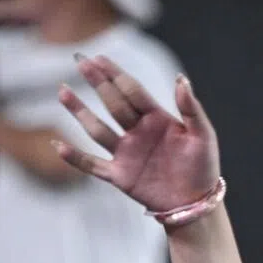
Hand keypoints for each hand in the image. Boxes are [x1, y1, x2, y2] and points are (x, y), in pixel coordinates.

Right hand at [55, 54, 219, 213]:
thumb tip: (181, 79)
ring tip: (63, 92)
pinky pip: (93, 165)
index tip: (99, 58)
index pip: (132, 91)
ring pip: (98, 129)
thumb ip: (192, 109)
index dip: (116, 74)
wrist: (198, 205)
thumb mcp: (204, 137)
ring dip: (80, 112)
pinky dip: (76, 158)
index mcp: (156, 119)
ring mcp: (126, 153)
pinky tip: (58, 145)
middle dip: (98, 83)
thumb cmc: (203, 169)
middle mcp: (137, 132)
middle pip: (113, 104)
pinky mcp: (120, 176)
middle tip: (80, 62)